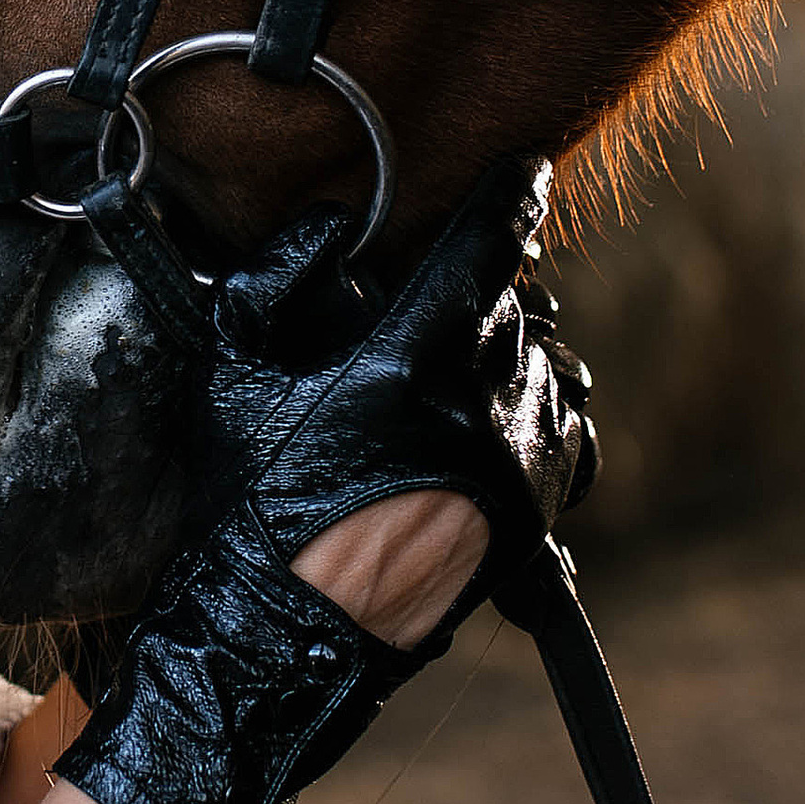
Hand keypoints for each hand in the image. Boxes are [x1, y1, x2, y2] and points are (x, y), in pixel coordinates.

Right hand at [217, 152, 595, 622]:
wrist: (286, 635)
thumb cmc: (251, 503)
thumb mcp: (236, 375)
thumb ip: (276, 278)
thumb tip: (334, 226)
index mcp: (408, 360)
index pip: (484, 248)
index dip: (513, 195)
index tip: (530, 168)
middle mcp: (478, 406)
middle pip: (516, 306)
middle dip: (491, 282)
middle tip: (459, 279)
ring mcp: (516, 466)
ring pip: (546, 366)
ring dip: (515, 345)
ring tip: (472, 349)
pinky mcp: (533, 516)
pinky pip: (568, 435)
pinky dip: (543, 407)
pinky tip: (505, 412)